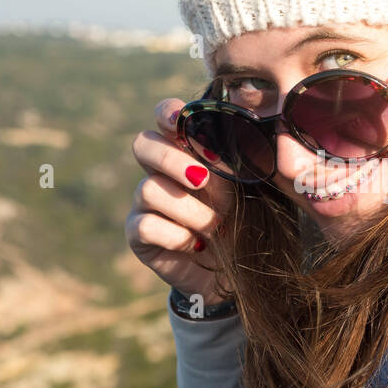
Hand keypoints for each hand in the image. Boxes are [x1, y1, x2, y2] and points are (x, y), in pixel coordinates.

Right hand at [127, 98, 235, 306]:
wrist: (238, 273)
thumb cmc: (245, 222)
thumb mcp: (249, 189)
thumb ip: (237, 163)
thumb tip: (227, 146)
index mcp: (187, 152)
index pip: (164, 118)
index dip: (167, 113)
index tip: (181, 121)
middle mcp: (160, 172)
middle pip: (142, 144)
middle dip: (172, 159)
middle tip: (203, 179)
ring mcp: (145, 203)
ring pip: (149, 189)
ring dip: (190, 209)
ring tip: (215, 226)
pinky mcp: (138, 234)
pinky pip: (145, 225)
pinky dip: (176, 235)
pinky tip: (196, 244)